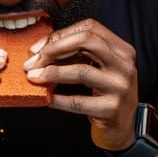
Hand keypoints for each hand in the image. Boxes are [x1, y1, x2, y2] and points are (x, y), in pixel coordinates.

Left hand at [23, 19, 137, 150]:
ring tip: (34, 77)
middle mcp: (124, 64)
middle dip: (54, 48)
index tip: (38, 48)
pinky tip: (46, 98)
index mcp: (121, 50)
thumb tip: (41, 50)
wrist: (123, 127)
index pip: (89, 28)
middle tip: (34, 61)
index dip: (60, 35)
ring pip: (81, 71)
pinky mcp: (111, 109)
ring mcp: (119, 86)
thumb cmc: (106, 94)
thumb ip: (78, 55)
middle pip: (87, 41)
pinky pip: (77, 101)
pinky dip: (58, 99)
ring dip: (52, 73)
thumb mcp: (100, 69)